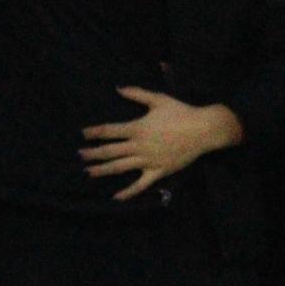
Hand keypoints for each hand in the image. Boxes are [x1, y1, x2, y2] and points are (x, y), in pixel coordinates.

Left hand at [80, 88, 241, 201]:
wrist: (204, 129)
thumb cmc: (182, 112)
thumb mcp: (159, 99)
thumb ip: (137, 94)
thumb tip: (118, 88)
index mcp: (138, 128)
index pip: (110, 131)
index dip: (94, 132)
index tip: (83, 134)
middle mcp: (139, 146)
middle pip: (110, 151)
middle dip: (93, 153)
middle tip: (80, 155)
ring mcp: (147, 161)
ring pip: (120, 167)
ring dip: (102, 170)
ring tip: (89, 172)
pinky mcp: (157, 171)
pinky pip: (140, 185)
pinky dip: (128, 192)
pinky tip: (116, 197)